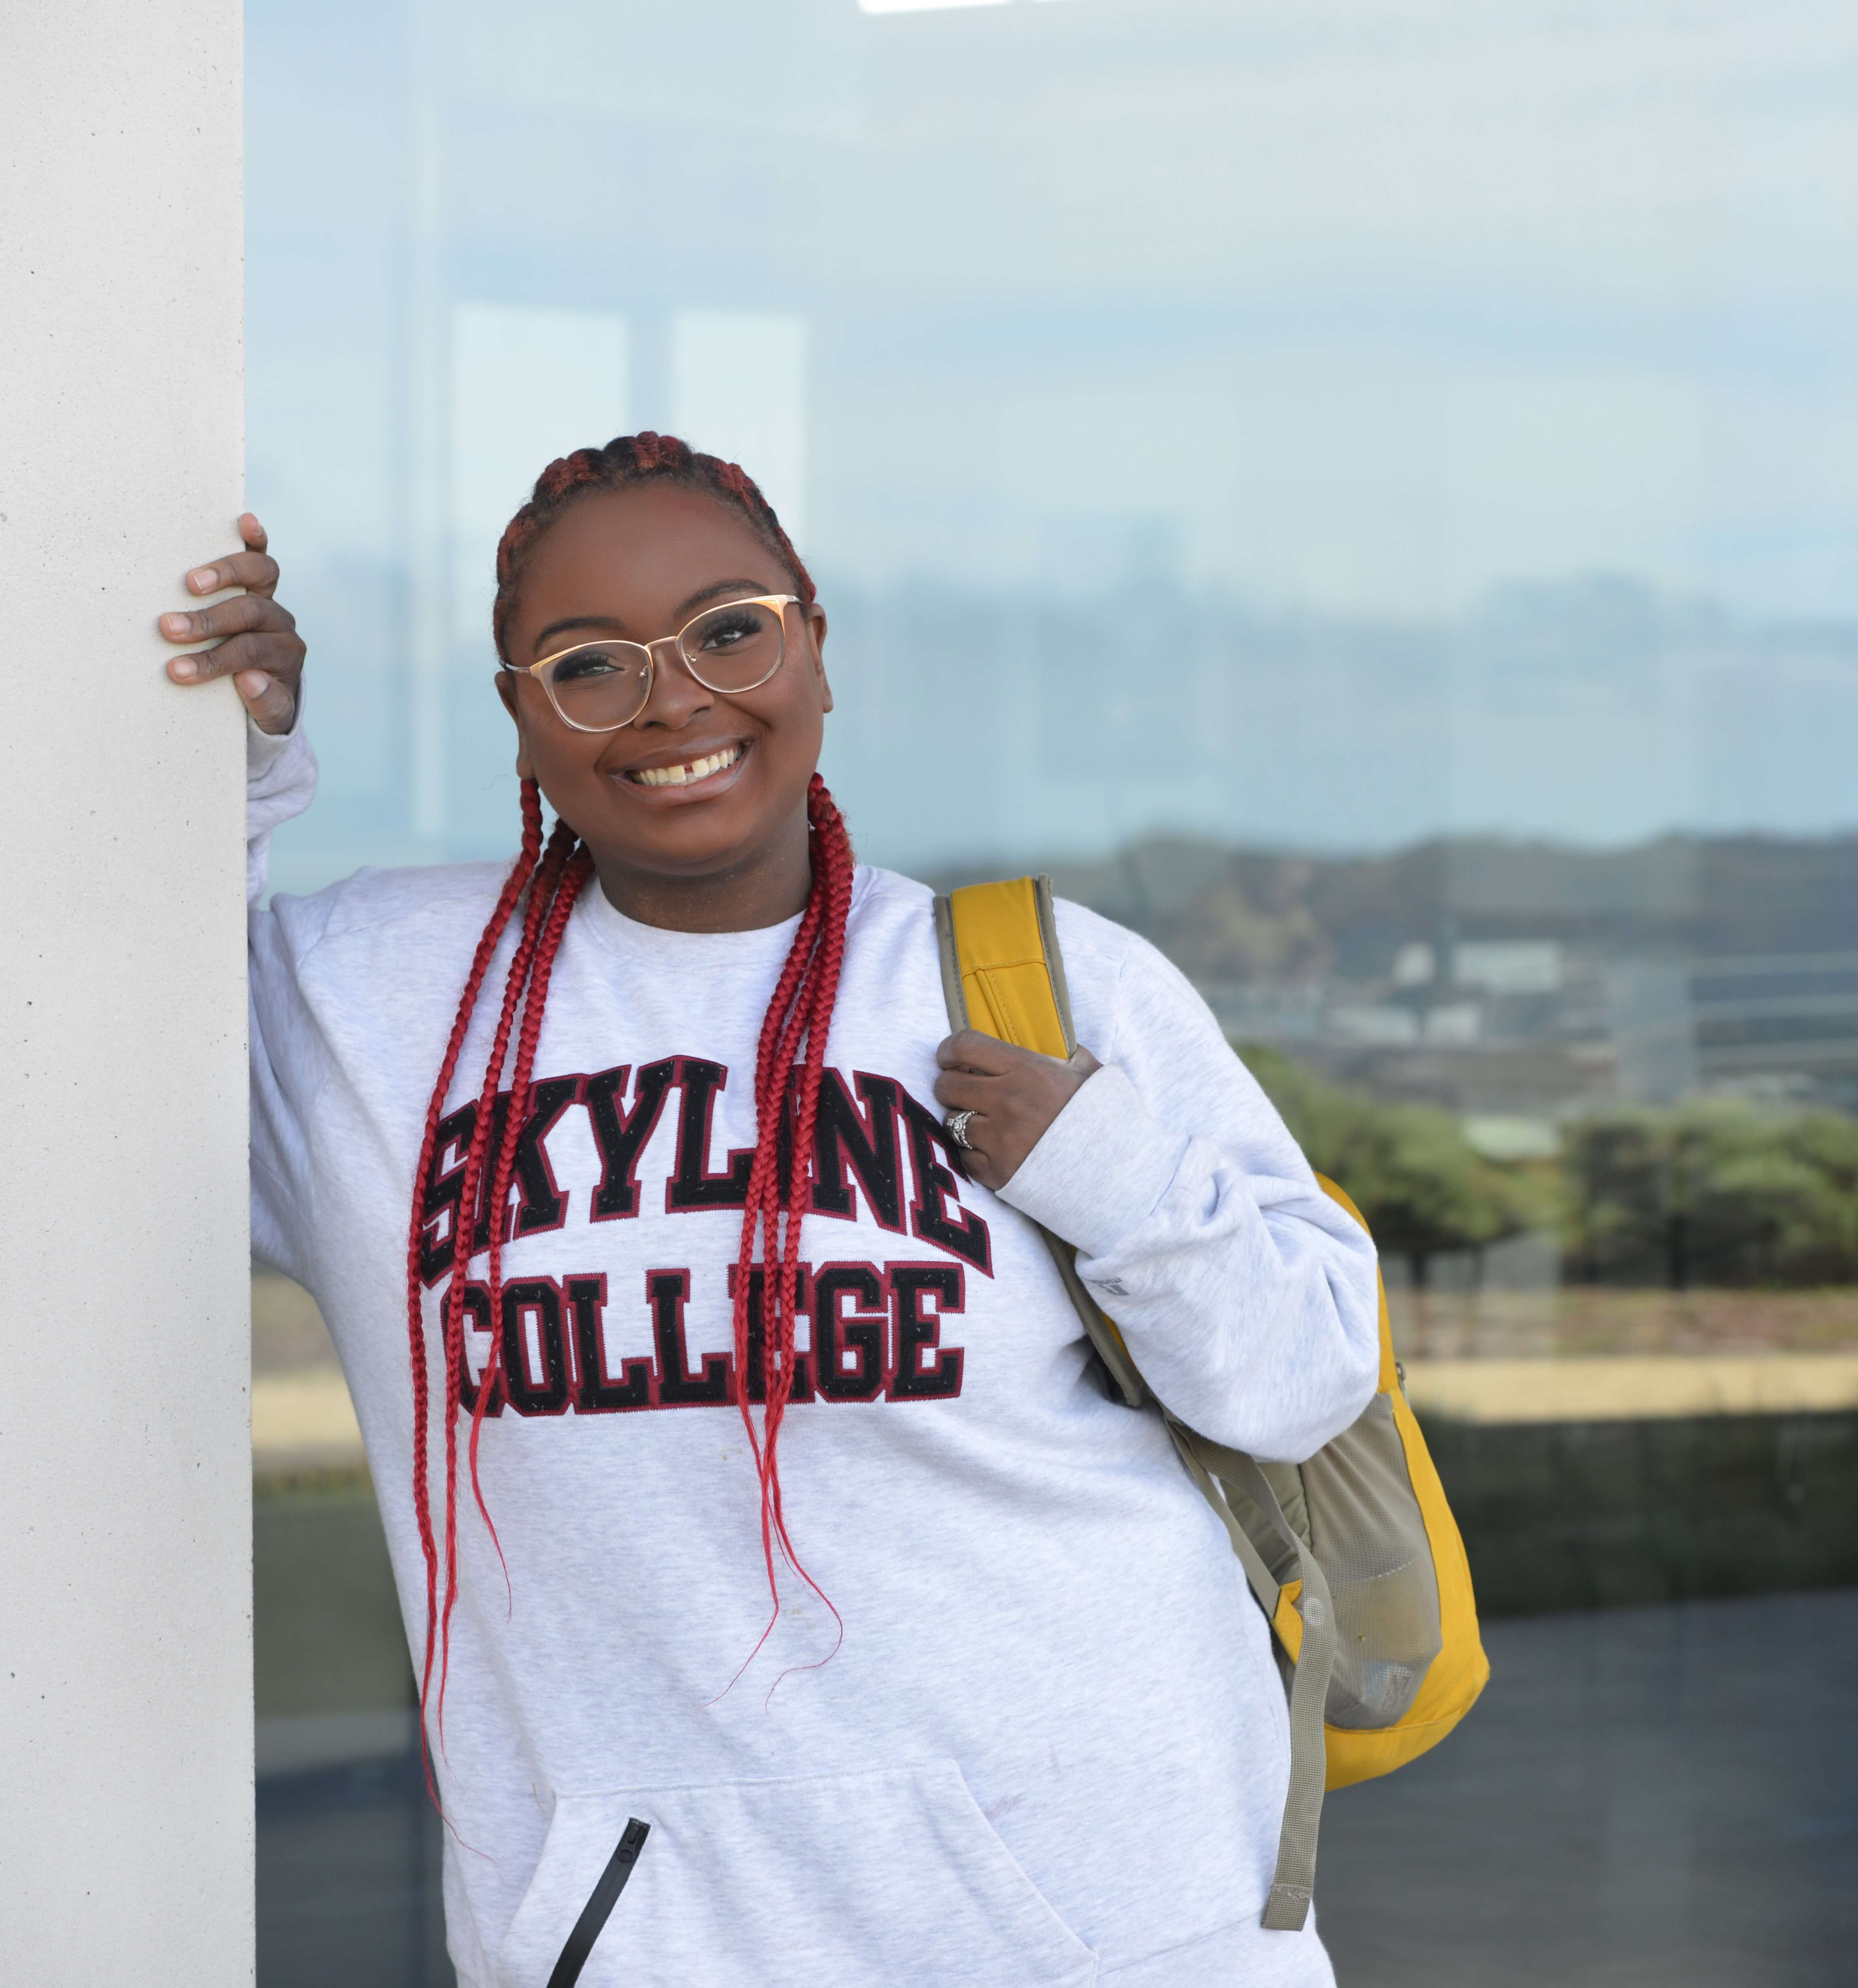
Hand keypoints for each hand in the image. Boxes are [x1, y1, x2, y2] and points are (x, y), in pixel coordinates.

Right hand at [159, 514, 303, 734]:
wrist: (272, 686)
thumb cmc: (260, 699)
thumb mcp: (270, 715)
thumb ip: (266, 703)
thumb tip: (250, 679)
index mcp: (283, 654)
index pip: (248, 653)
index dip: (213, 661)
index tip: (177, 670)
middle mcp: (280, 622)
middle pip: (249, 612)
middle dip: (209, 622)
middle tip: (169, 628)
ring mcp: (269, 597)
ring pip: (259, 576)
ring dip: (224, 575)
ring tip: (189, 584)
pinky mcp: (258, 579)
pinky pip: (261, 554)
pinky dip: (255, 538)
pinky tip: (246, 521)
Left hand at [932, 1030, 1101, 1191]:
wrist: (1117, 1172)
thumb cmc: (1103, 1117)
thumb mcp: (1088, 1072)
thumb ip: (1062, 1052)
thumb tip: (1048, 1041)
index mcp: (1027, 1070)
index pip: (965, 1046)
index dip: (949, 1049)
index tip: (949, 1056)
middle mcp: (1007, 1102)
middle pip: (946, 1085)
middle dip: (951, 1085)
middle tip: (965, 1090)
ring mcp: (999, 1140)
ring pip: (951, 1122)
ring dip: (963, 1120)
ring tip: (985, 1123)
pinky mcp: (996, 1173)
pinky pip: (964, 1157)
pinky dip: (974, 1154)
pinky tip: (995, 1150)